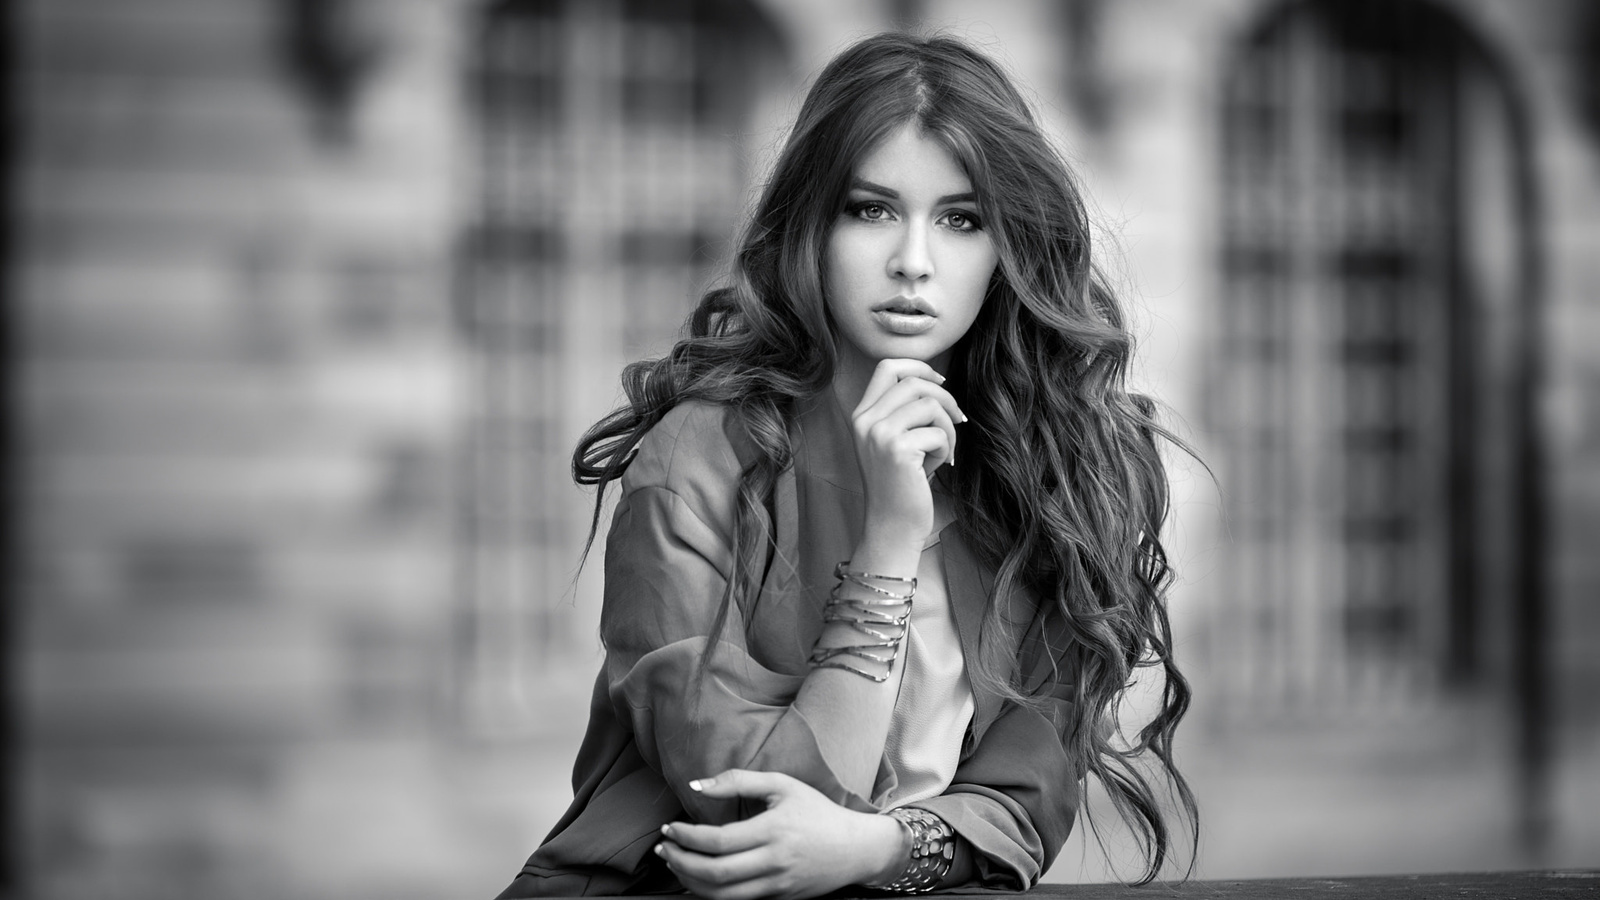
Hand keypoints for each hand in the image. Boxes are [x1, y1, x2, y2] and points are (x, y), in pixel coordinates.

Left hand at [656, 769, 906, 899]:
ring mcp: (776, 885)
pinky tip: (698, 879)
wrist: (856, 848)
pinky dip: (710, 893)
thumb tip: (697, 785)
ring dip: (689, 880)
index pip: (717, 840)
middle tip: (664, 847)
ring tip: (675, 863)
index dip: (686, 836)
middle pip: (713, 872)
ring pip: (720, 895)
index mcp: (773, 829)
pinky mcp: (778, 898)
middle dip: (680, 861)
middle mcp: (773, 861)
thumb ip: (738, 781)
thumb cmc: (818, 811)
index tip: (670, 828)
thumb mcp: (782, 785)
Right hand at [849, 359, 965, 539]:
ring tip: (945, 450)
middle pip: (914, 382)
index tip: (941, 383)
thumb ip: (904, 411)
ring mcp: (879, 434)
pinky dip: (946, 448)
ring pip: (930, 405)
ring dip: (948, 427)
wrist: (892, 526)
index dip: (920, 367)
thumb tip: (937, 382)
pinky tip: (940, 466)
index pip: (887, 366)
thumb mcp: (894, 440)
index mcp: (862, 414)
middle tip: (958, 421)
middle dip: (945, 399)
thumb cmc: (901, 483)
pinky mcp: (898, 450)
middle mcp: (865, 420)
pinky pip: (938, 432)